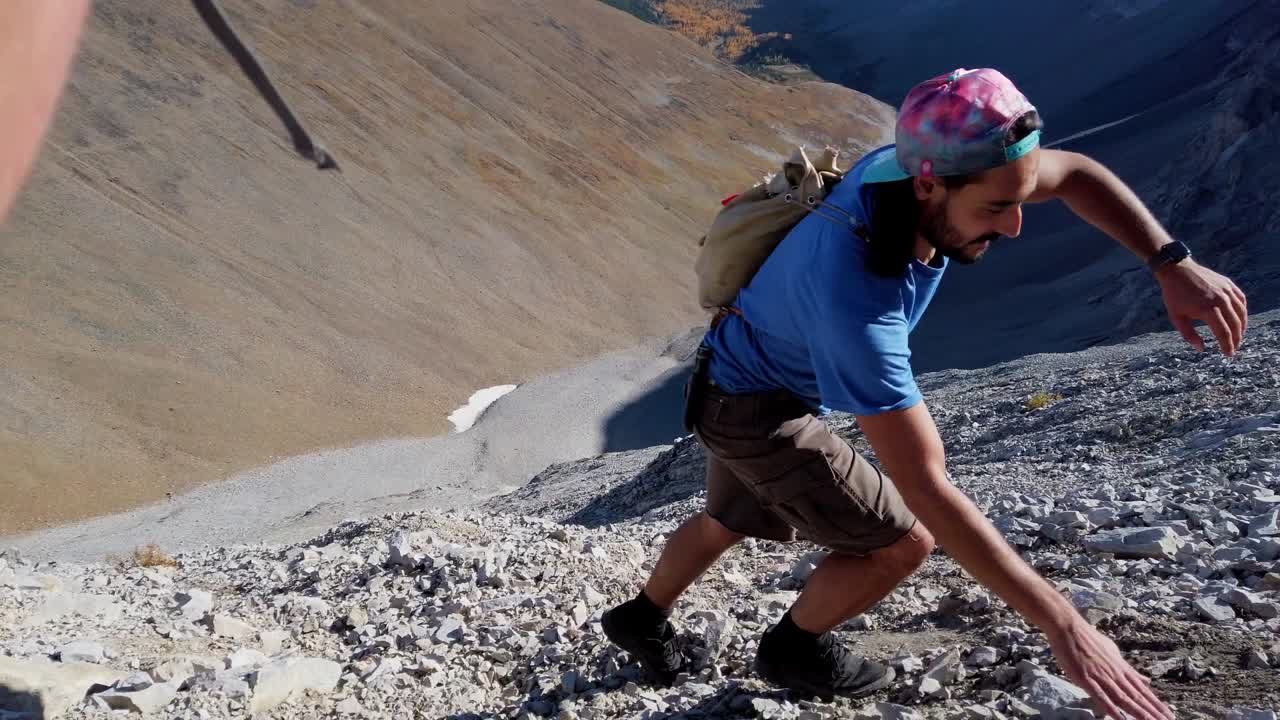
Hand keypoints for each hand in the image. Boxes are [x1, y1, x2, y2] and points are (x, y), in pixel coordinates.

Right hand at [1047, 618, 1173, 719]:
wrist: (1069, 627)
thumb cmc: (1089, 638)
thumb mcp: (1113, 652)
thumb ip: (1128, 669)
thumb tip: (1144, 679)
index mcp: (1122, 668)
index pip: (1142, 690)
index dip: (1156, 704)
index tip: (1169, 715)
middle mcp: (1115, 674)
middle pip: (1137, 697)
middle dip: (1153, 712)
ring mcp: (1101, 676)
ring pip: (1123, 698)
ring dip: (1138, 713)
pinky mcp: (1085, 678)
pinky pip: (1100, 696)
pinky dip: (1111, 708)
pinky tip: (1119, 718)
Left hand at [1156, 259, 1247, 354]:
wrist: (1177, 270)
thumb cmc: (1175, 295)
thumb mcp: (1177, 317)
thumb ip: (1189, 335)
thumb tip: (1201, 349)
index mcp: (1208, 310)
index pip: (1223, 332)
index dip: (1227, 345)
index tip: (1228, 354)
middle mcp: (1221, 300)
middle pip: (1235, 324)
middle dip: (1237, 339)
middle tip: (1234, 348)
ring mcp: (1227, 291)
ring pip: (1241, 312)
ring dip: (1242, 327)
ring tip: (1239, 336)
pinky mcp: (1229, 284)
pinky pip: (1241, 300)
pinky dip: (1243, 311)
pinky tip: (1240, 319)